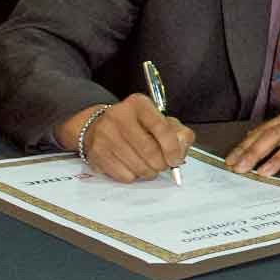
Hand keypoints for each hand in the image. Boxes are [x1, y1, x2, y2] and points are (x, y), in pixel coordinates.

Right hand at [57, 94, 193, 183]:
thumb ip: (178, 132)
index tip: (176, 159)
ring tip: (149, 165)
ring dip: (150, 172)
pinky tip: (132, 165)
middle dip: (162, 164)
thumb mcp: (159, 120)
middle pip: (150, 151)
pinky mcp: (97, 153)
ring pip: (138, 166)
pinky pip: (125, 175)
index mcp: (138, 104)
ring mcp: (106, 135)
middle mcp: (119, 116)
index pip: (161, 127)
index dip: (172, 148)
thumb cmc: (135, 125)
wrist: (98, 127)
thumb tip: (181, 148)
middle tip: (163, 164)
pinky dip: (134, 175)